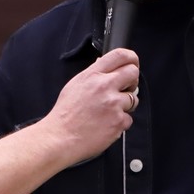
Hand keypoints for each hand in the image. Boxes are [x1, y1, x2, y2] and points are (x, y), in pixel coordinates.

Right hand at [45, 48, 139, 164]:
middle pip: (133, 73)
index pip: (120, 55)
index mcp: (92, 75)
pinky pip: (129, 118)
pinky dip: (120, 123)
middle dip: (132, 81)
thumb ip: (92, 75)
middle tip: (125, 89)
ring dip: (125, 105)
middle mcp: (104, 86)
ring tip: (107, 112)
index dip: (131, 58)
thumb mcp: (74, 86)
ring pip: (134, 98)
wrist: (60, 138)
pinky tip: (106, 125)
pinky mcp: (119, 121)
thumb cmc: (64, 115)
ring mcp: (113, 104)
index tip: (132, 64)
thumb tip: (105, 68)